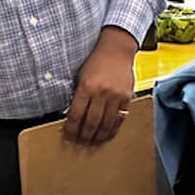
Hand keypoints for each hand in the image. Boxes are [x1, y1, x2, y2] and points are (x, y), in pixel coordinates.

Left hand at [66, 30, 134, 145]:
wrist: (116, 50)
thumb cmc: (96, 61)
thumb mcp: (81, 76)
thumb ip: (78, 95)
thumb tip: (71, 116)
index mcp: (86, 86)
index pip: (76, 114)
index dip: (70, 128)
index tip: (67, 136)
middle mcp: (101, 92)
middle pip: (91, 122)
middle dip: (83, 136)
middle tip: (79, 144)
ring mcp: (116, 96)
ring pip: (106, 124)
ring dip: (98, 137)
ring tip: (92, 144)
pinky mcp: (127, 98)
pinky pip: (119, 119)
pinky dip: (112, 130)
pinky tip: (106, 136)